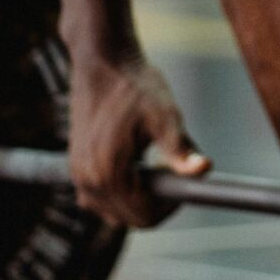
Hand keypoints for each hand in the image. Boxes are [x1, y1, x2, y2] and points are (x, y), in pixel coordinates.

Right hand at [67, 37, 209, 229]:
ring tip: (155, 163)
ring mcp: (78, 175)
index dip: (171, 206)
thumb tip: (203, 169)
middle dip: (156, 203)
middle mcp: (87, 180)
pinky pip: (101, 198)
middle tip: (174, 170)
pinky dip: (122, 192)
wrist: (103, 61)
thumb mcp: (165, 115)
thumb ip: (180, 148)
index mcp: (109, 171)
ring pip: (115, 211)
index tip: (184, 180)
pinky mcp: (76, 167)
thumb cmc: (135, 85)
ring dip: (139, 198)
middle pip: (129, 218)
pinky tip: (137, 165)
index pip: (144, 217)